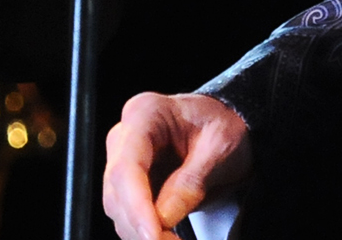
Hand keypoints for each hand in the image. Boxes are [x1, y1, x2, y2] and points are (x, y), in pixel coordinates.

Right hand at [103, 92, 251, 239]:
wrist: (225, 124)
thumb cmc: (222, 124)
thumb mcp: (220, 147)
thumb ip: (191, 181)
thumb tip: (163, 217)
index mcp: (145, 114)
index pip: (128, 166)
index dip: (136, 206)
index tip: (153, 235)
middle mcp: (126, 137)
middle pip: (117, 191)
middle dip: (142, 226)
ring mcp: (125, 160)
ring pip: (118, 208)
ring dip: (143, 233)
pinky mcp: (131, 184)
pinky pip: (129, 214)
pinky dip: (146, 232)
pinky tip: (168, 238)